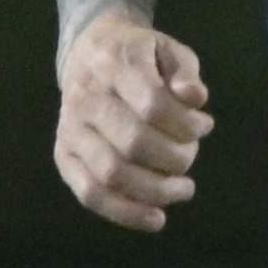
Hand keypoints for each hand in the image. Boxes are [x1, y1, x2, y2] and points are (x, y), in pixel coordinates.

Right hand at [53, 17, 212, 232]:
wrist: (87, 51)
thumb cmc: (138, 56)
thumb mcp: (167, 49)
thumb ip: (185, 71)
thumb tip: (195, 99)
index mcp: (114, 64)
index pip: (152, 103)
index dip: (186, 124)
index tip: (204, 126)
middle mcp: (85, 98)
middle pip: (133, 142)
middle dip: (174, 158)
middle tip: (190, 156)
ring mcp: (70, 129)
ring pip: (111, 173)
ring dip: (155, 190)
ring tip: (183, 189)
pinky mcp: (64, 155)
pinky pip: (90, 193)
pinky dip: (125, 212)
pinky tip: (155, 218)